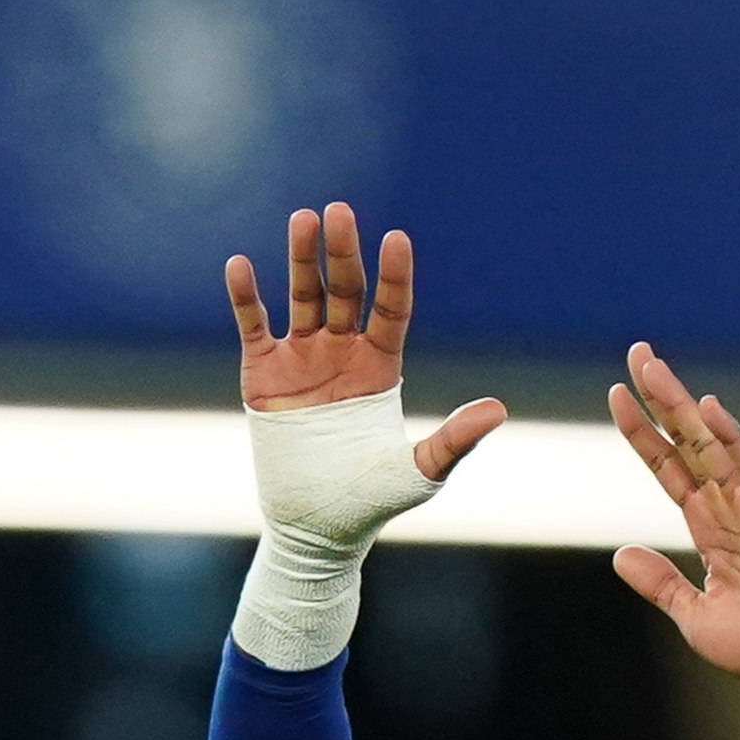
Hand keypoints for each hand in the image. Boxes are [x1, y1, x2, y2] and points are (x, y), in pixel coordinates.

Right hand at [225, 198, 505, 524]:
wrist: (314, 529)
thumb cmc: (370, 503)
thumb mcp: (418, 472)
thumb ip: (454, 439)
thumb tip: (497, 410)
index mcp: (381, 366)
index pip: (391, 309)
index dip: (394, 276)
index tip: (397, 239)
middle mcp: (343, 352)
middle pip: (346, 290)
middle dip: (342, 252)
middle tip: (339, 211)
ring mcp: (303, 358)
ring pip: (303, 297)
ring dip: (302, 258)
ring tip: (303, 218)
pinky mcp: (264, 373)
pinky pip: (254, 326)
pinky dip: (246, 297)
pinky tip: (241, 264)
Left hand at [600, 342, 739, 688]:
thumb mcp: (693, 615)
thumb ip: (660, 584)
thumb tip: (621, 555)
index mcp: (709, 528)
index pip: (669, 468)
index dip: (643, 434)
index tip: (616, 396)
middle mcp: (729, 507)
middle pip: (688, 441)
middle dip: (662, 398)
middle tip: (636, 353)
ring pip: (712, 443)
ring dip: (683, 405)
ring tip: (653, 368)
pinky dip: (732, 437)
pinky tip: (708, 410)